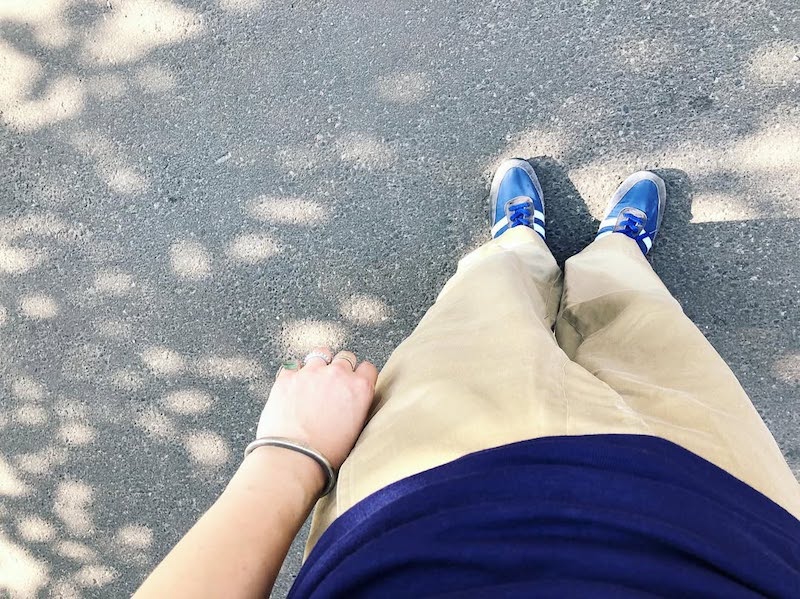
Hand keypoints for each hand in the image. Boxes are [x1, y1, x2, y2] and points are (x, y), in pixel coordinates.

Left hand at [256, 347, 377, 469]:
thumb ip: (357, 405)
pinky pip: (294, 364)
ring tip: (313, 381)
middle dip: (341, 368)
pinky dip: (295, 373)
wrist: (294, 458)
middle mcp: (338, 374)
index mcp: (360, 388)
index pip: (368, 368)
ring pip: (320, 353)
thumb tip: (351, 400)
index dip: (361, 376)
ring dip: (319, 365)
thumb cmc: (326, 453)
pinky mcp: (288, 376)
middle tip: (333, 385)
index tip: (355, 382)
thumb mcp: (356, 429)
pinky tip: (294, 387)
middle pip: (345, 357)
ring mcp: (311, 372)